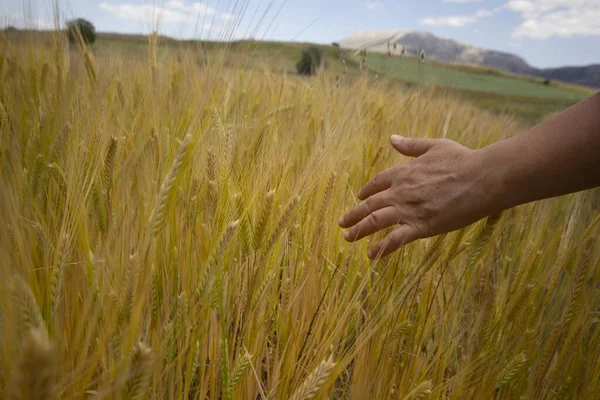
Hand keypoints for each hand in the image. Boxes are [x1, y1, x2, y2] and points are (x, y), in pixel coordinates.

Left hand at [339, 134, 493, 258]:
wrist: (481, 177)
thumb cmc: (462, 160)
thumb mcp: (434, 146)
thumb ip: (411, 145)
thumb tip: (392, 138)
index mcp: (403, 172)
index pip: (377, 183)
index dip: (366, 191)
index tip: (359, 197)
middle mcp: (400, 191)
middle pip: (370, 204)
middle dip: (353, 215)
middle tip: (341, 223)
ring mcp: (409, 209)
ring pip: (376, 221)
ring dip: (359, 230)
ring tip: (348, 238)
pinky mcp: (421, 226)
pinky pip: (395, 240)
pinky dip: (381, 248)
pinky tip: (372, 255)